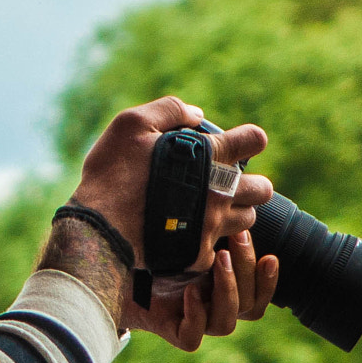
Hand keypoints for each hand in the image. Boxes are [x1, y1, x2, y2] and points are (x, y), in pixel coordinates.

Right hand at [69, 97, 275, 271]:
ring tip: (212, 208)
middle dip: (252, 183)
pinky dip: (208, 240)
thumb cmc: (113, 172)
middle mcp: (218, 192)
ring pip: (247, 220)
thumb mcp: (132, 124)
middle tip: (228, 182)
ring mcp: (210, 226)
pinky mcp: (198, 253)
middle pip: (262, 189)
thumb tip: (197, 115)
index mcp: (209, 157)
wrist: (99, 229)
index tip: (240, 144)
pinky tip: (190, 233)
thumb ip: (169, 110)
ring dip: (235, 212)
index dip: (250, 139)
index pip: (253, 140)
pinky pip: (218, 249)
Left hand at [123, 237, 280, 350]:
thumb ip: (217, 229)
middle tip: (236, 236)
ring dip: (227, 290)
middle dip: (246, 269)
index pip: (259, 296)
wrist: (118, 271)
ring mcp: (196, 323)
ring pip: (226, 324)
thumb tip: (241, 199)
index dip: (269, 281)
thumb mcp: (191, 238)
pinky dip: (196, 315)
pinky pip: (193, 337)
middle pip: (248, 305)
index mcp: (226, 291)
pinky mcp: (174, 332)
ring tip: (218, 259)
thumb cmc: (158, 252)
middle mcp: (215, 309)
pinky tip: (190, 291)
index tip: (270, 256)